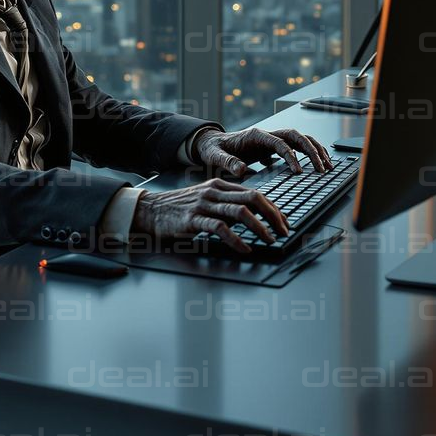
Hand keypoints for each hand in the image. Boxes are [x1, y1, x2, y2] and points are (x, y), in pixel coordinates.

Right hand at [132, 179, 289, 253]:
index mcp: (220, 186)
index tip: (284, 223)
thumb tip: (253, 216)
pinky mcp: (194, 219)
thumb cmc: (180, 208)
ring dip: (260, 228)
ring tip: (270, 240)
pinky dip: (236, 240)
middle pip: (253, 199)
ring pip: (240, 212)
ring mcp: (204, 205)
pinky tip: (245, 249)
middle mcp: (214, 192)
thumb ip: (227, 203)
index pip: (255, 193)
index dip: (274, 209)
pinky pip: (220, 228)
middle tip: (284, 231)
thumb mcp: (206, 199)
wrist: (151, 210)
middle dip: (273, 215)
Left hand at [192, 127, 332, 178]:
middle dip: (311, 151)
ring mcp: (271, 140)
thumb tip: (241, 170)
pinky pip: (296, 147)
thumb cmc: (213, 149)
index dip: (291, 156)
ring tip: (327, 167)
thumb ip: (227, 162)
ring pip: (300, 140)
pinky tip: (317, 166)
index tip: (298, 172)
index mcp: (255, 135)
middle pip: (296, 136)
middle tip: (322, 169)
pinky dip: (309, 154)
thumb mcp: (215, 156)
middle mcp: (266, 135)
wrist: (211, 143)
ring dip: (315, 151)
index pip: (279, 143)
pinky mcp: (272, 147)